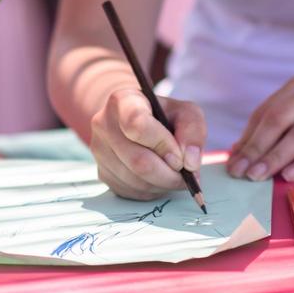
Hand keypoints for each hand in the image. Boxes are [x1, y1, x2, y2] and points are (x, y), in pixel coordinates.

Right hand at [89, 88, 205, 200]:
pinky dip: (152, 190)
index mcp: (123, 101)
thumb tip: (190, 163)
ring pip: (136, 181)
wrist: (136, 120)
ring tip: (173, 173)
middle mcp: (104, 124)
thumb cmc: (163, 116)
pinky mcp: (103, 173)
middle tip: (185, 174)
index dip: (163, 145)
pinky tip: (159, 177)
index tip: (180, 156)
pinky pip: (131, 191)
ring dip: (163, 184)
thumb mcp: (185, 112)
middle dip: (169, 174)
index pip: (137, 125)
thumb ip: (193, 131)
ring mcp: (100, 150)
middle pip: (139, 161)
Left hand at [227, 73, 293, 182]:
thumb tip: (243, 150)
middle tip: (240, 172)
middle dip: (257, 147)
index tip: (234, 159)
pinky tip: (290, 176)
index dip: (248, 136)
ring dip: (276, 157)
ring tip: (259, 177)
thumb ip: (283, 124)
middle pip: (280, 119)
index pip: (268, 110)